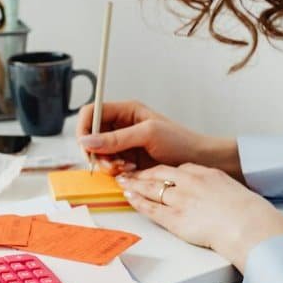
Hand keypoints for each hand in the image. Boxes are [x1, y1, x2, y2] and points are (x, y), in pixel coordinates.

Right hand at [76, 101, 240, 177]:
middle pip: (90, 136)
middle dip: (96, 151)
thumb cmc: (180, 141)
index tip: (87, 146)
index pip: (90, 113)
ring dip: (107, 164)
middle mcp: (121, 126)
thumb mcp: (148, 134)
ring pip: (98, 154)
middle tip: (111, 163)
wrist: (199, 161)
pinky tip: (130, 172)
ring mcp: (123, 144)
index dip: (84, 128)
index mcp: (125, 110)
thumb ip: (116, 138)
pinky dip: (114, 172)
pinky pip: (108, 166)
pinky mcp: (126, 161)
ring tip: (126, 168)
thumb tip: (86, 141)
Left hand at [117, 164, 282, 272]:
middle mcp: (190, 183)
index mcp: (205, 173)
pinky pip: (152, 208)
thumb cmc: (247, 211)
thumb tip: (212, 192)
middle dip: (142, 173)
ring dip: (134, 184)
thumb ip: (216, 186)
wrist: (249, 225)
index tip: (154, 171)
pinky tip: (129, 197)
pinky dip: (138, 202)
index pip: (178, 169)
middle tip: (129, 172)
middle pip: (159, 173)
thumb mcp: (232, 189)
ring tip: (123, 182)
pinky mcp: (176, 219)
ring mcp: (182, 200)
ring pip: (151, 188)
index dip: (163, 171)